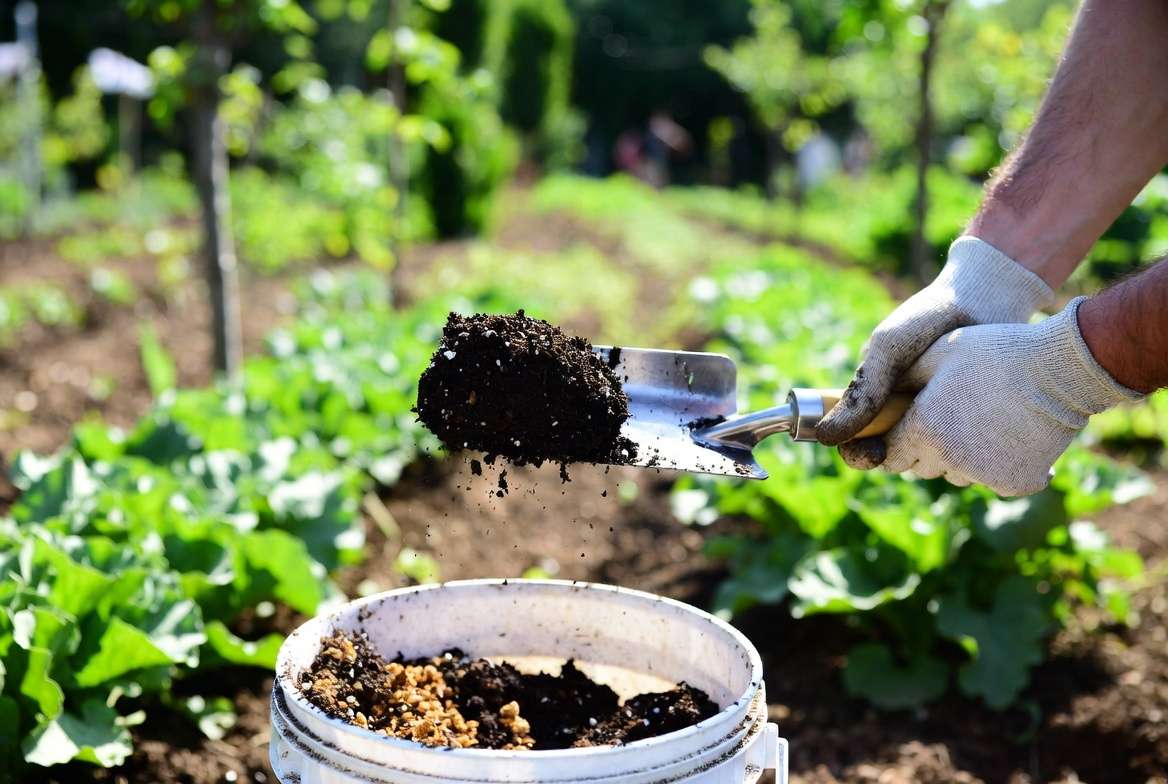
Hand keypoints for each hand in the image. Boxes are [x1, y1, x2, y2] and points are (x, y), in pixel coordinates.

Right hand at [817, 236, 1052, 463]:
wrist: (986, 296)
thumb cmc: (928, 317)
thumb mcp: (888, 349)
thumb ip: (862, 392)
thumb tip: (825, 437)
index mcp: (878, 399)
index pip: (863, 444)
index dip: (864, 452)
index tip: (877, 451)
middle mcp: (909, 414)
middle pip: (898, 457)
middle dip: (906, 450)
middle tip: (925, 422)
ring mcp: (944, 419)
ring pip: (933, 459)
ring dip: (941, 449)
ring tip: (958, 417)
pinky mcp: (977, 423)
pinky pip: (967, 452)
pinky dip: (971, 446)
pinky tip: (981, 424)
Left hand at [857, 298, 1141, 495]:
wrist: (1060, 369)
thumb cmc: (994, 353)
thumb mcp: (936, 354)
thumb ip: (902, 382)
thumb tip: (877, 401)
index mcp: (923, 429)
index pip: (890, 456)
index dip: (892, 443)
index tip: (901, 432)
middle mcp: (949, 459)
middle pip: (921, 467)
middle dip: (923, 449)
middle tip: (942, 421)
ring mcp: (983, 474)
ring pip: (955, 475)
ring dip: (957, 459)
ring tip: (975, 424)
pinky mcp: (1015, 483)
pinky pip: (991, 481)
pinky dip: (995, 466)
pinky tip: (1005, 437)